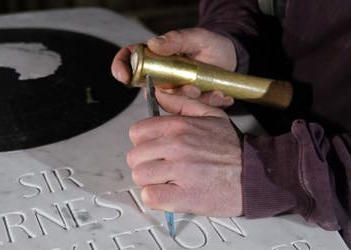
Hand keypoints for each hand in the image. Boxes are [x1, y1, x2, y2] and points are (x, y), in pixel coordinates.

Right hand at [111, 28, 236, 106]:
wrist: (230, 59)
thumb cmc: (210, 46)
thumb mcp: (197, 37)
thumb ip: (176, 39)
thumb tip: (154, 43)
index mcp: (155, 57)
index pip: (128, 59)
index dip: (120, 67)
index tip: (123, 76)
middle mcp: (160, 77)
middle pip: (149, 90)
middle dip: (172, 94)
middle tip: (193, 88)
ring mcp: (172, 92)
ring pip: (171, 104)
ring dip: (192, 100)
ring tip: (212, 90)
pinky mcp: (186, 104)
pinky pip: (191, 110)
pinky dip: (208, 103)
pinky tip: (221, 96)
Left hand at [126, 92, 242, 216]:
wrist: (258, 174)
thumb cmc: (234, 148)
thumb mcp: (211, 115)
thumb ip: (181, 104)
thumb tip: (158, 95)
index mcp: (179, 126)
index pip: (137, 132)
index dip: (143, 143)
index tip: (154, 151)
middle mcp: (177, 146)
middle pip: (134, 156)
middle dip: (145, 164)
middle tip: (161, 170)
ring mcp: (179, 172)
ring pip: (140, 177)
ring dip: (150, 182)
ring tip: (167, 182)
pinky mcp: (184, 196)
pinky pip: (150, 197)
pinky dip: (155, 199)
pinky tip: (168, 195)